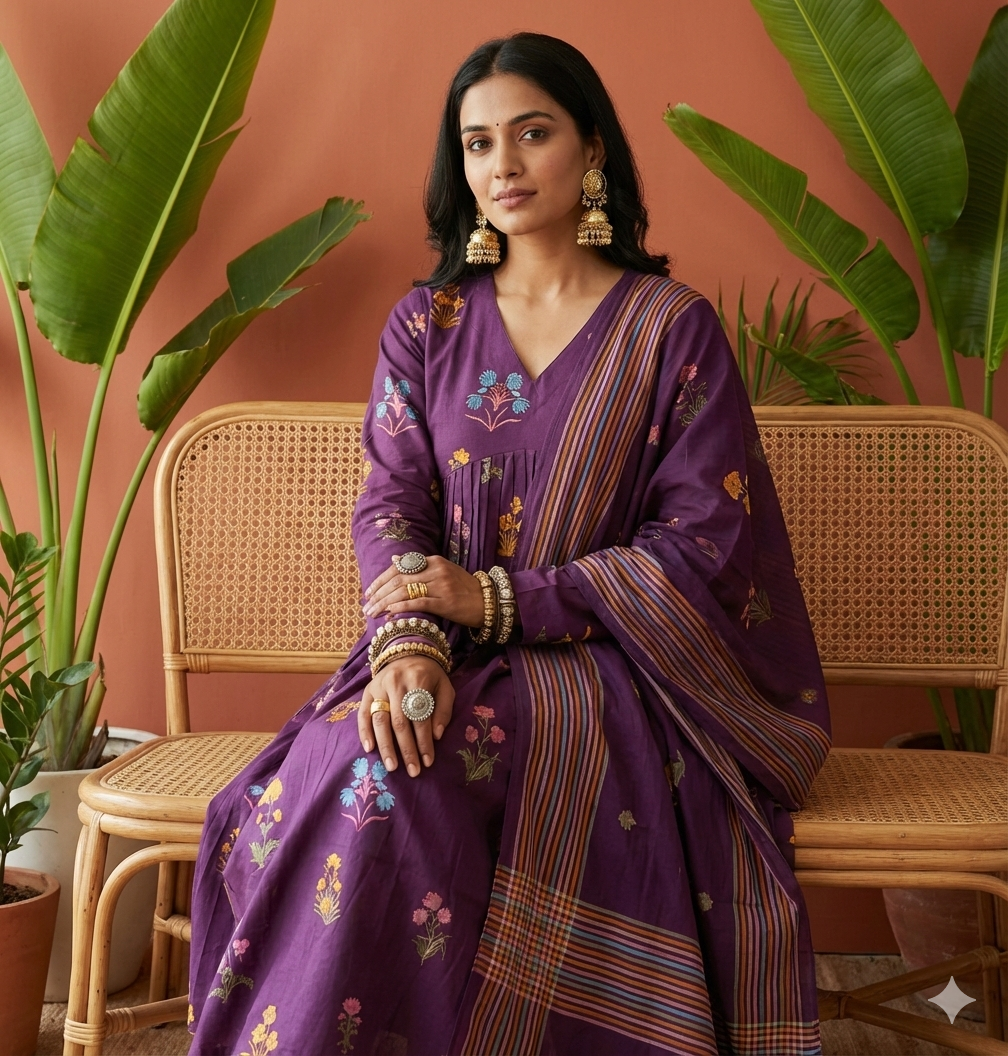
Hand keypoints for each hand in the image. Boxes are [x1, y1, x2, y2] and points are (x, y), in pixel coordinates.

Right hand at [358, 655, 454, 777]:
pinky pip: (362, 714)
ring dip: (386, 746)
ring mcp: (379, 687)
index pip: (421, 717)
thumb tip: (436, 736)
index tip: (428, 761)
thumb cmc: (430, 675)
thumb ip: (443, 710)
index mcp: (418, 680)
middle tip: (412, 771)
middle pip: (400, 722)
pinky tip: (369, 749)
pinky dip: (364, 732)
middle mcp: (396, 683)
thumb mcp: (445, 687)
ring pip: (380, 720)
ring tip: (392, 766)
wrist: (408, 652)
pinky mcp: (367, 691)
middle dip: (407, 749)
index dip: (424, 741)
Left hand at [362, 554, 483, 626]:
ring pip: (405, 591)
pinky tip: (390, 613)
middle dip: (379, 593)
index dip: (381, 580)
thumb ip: (418, 566)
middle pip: (399, 580)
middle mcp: (436, 570)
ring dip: (385, 603)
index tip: (369, 592)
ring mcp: (442, 586)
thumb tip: (394, 559)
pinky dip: (401, 607)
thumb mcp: (442, 571)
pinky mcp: (446, 602)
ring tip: (373, 613)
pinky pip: (419, 603)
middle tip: (366, 606)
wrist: (488, 601)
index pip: (399, 567)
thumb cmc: (463, 588)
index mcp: (433, 560)